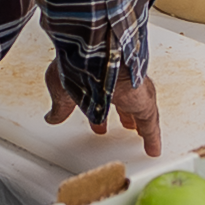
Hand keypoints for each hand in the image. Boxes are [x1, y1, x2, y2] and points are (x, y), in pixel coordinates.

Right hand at [45, 61, 166, 156]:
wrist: (94, 55)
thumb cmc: (77, 64)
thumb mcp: (61, 91)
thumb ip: (60, 107)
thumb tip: (52, 117)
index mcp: (98, 79)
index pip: (101, 100)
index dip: (98, 115)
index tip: (97, 123)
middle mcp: (118, 83)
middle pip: (124, 103)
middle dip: (124, 116)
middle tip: (124, 125)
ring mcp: (133, 91)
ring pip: (140, 111)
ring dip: (139, 125)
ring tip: (140, 135)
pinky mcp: (144, 101)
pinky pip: (150, 123)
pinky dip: (152, 137)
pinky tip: (153, 150)